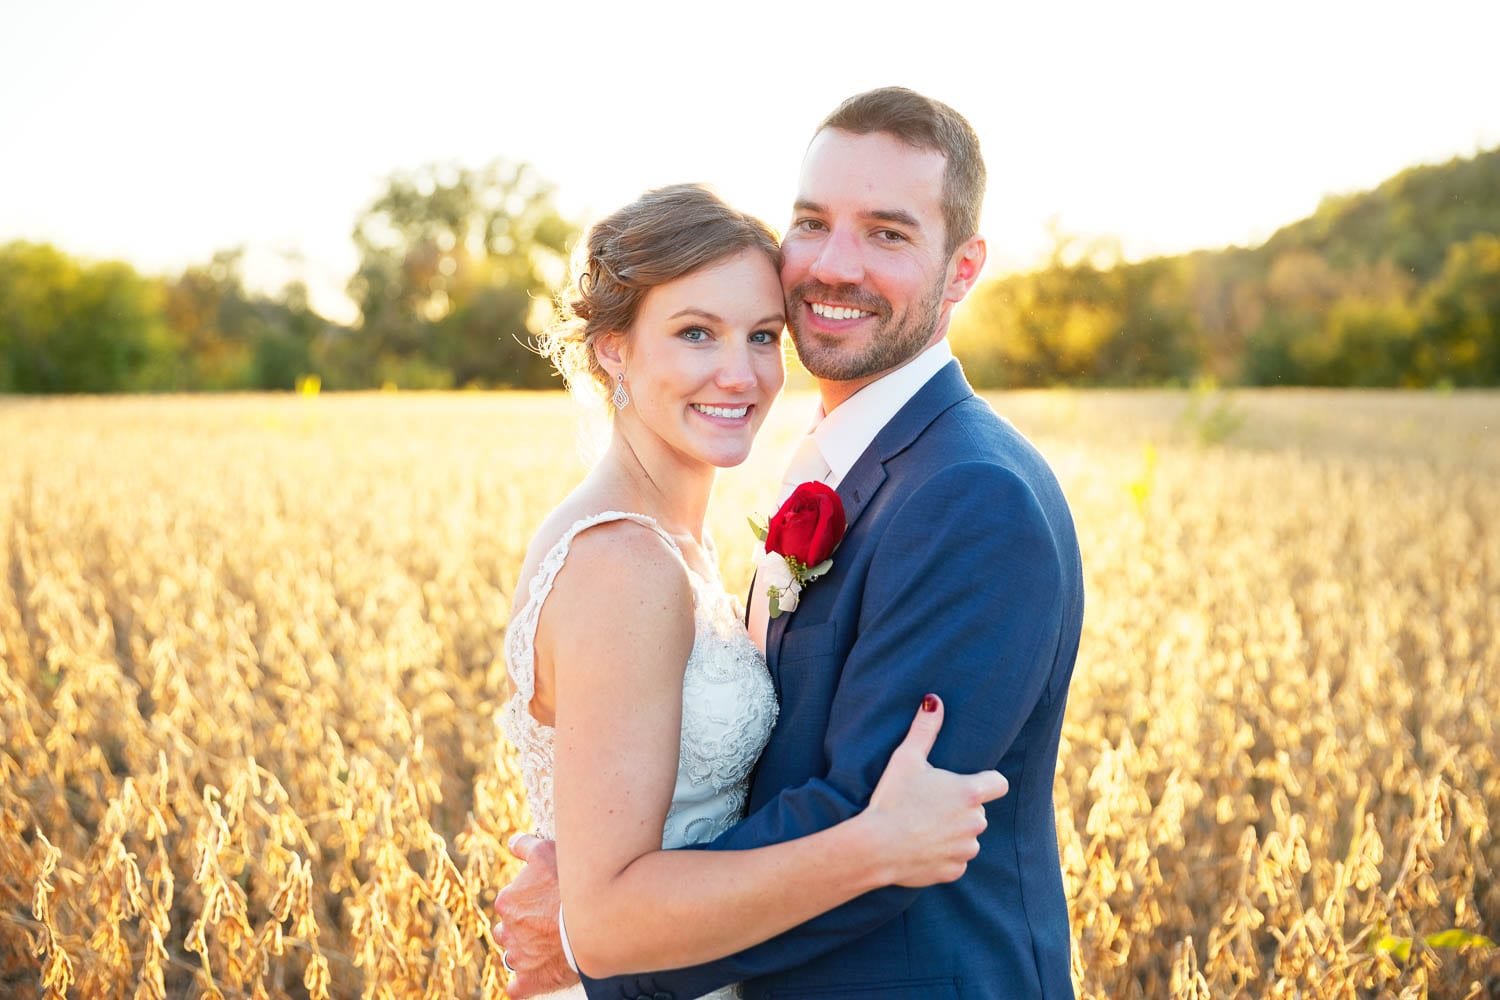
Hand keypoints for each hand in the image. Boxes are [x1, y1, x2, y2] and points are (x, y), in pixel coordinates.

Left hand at [493, 834, 579, 997]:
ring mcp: (518, 958)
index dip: (528, 901)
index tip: (546, 901)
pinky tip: (535, 976)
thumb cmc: (571, 883)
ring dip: (524, 953)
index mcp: (507, 902)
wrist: (593, 919)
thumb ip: (525, 846)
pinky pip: (518, 988)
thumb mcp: (547, 852)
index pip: (510, 902)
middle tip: (548, 923)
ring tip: (547, 948)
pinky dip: (524, 983)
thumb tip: (513, 843)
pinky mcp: (530, 980)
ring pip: (513, 956)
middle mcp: (507, 930)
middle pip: (508, 930)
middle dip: (522, 928)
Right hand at [860, 695, 1008, 886]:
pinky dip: (943, 855)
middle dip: (961, 807)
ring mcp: (966, 849)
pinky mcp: (954, 870)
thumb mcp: (905, 758)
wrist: (874, 848)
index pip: (998, 783)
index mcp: (970, 793)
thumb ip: (925, 729)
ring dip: (954, 832)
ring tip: (923, 826)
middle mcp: (976, 822)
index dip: (986, 781)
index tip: (967, 783)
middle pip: (978, 810)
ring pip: (968, 836)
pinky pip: (956, 860)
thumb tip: (934, 700)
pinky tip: (921, 847)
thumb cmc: (892, 799)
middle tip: (930, 804)